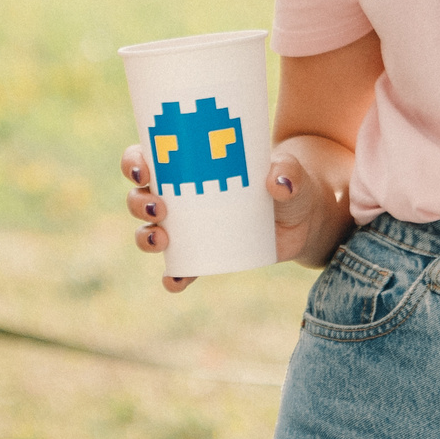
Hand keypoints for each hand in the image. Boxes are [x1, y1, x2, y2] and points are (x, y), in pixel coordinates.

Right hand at [120, 141, 346, 292]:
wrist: (305, 215)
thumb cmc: (289, 181)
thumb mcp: (290, 172)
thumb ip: (287, 172)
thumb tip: (279, 183)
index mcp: (188, 163)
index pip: (147, 157)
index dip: (134, 162)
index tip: (143, 167)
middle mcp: (180, 194)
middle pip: (140, 196)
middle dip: (138, 202)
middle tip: (159, 206)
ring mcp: (190, 227)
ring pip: (150, 231)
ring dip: (145, 237)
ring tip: (162, 239)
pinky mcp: (204, 254)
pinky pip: (179, 269)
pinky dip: (172, 277)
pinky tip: (175, 281)